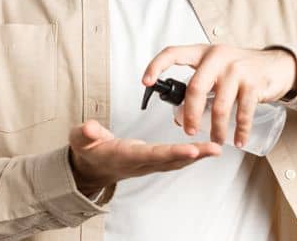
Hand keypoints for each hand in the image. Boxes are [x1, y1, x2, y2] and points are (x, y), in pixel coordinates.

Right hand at [67, 119, 221, 197]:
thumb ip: (85, 133)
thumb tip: (90, 127)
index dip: (170, 153)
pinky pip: (175, 159)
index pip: (150, 154)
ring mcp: (148, 163)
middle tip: (214, 148)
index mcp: (124, 156)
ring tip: (216, 148)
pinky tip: (206, 149)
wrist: (90, 168)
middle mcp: (140, 162)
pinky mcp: (153, 160)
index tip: (190, 149)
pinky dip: (192, 155)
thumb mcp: (80, 139)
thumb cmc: (88, 151)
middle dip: (193, 155)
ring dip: (197, 155)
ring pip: (176, 161)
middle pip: (170, 160)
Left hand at [141, 44, 296, 148]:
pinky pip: (243, 113)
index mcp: (203, 53)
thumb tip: (180, 117)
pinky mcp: (253, 84)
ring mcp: (237, 70)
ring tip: (215, 140)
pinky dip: (240, 130)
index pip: (174, 53)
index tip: (146, 82)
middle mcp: (218, 57)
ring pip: (219, 106)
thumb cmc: (240, 69)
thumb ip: (199, 88)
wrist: (276, 64)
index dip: (156, 66)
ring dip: (216, 128)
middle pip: (196, 88)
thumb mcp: (216, 69)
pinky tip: (238, 140)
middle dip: (189, 114)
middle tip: (188, 131)